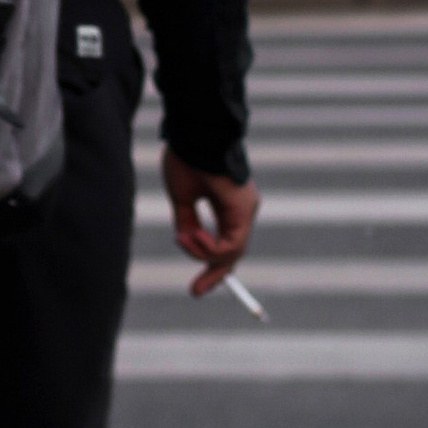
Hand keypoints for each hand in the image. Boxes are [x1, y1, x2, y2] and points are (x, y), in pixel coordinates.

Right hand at [164, 150, 260, 299]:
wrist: (194, 136)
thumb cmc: (187, 158)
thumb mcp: (183, 198)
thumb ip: (188, 223)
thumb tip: (189, 244)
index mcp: (227, 206)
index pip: (225, 243)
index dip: (210, 264)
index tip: (197, 286)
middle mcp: (240, 210)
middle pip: (231, 253)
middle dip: (213, 273)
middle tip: (195, 291)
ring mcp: (245, 209)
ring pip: (231, 251)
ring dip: (203, 253)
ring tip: (184, 238)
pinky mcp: (244, 209)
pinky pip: (231, 244)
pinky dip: (211, 248)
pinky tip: (195, 236)